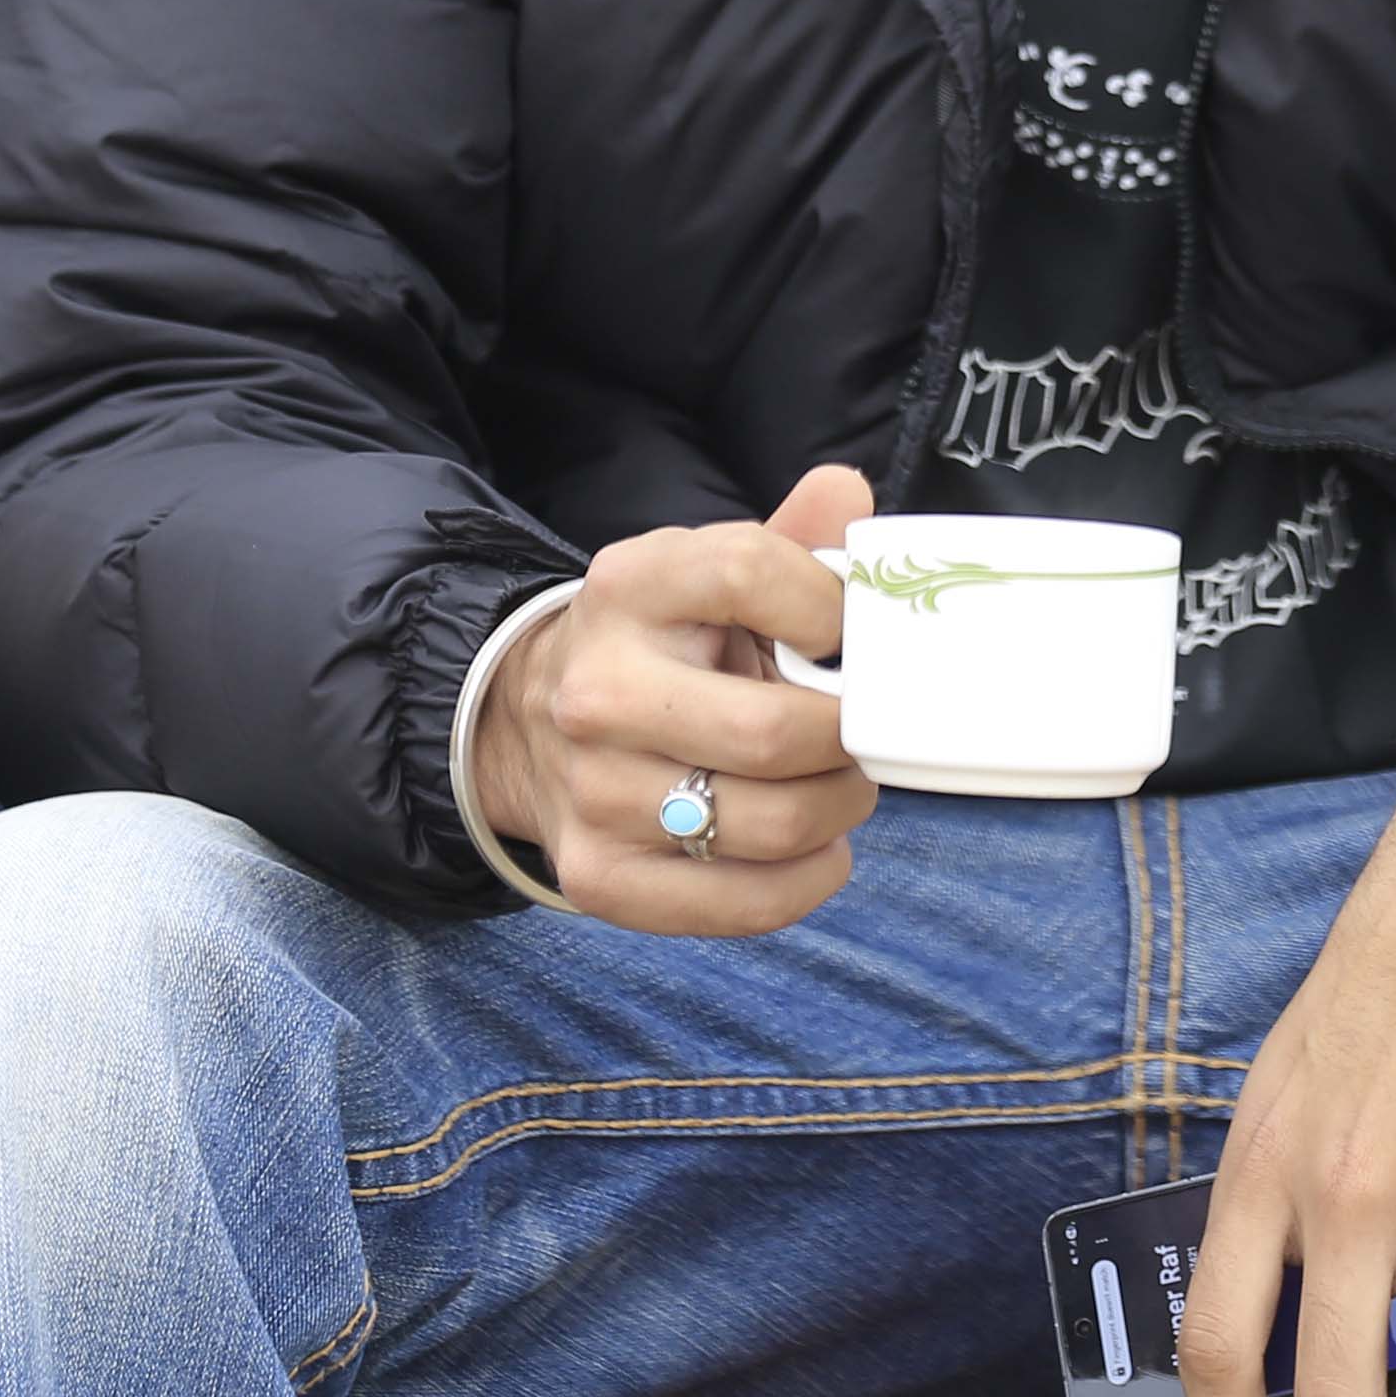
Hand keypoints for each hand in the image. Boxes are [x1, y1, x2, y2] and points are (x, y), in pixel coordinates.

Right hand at [472, 465, 876, 933]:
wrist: (532, 720)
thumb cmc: (661, 643)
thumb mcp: (708, 572)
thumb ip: (788, 537)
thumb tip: (850, 493)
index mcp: (630, 586)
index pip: (751, 572)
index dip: (830, 608)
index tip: (847, 636)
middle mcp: (599, 689)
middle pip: (773, 732)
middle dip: (849, 741)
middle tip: (863, 735)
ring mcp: (593, 791)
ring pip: (770, 824)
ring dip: (838, 811)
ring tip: (840, 787)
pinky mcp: (599, 877)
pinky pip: (741, 903)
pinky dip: (806, 881)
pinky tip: (816, 849)